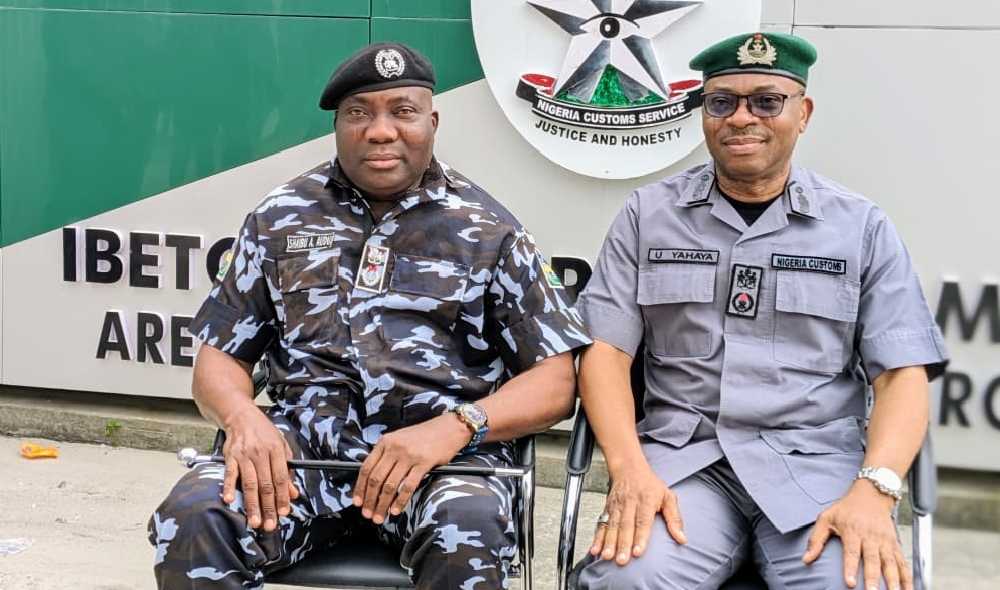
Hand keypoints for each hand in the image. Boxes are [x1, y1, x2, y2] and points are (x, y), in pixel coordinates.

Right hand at [220, 408, 298, 531]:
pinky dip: (228, 488)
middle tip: (269, 524)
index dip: (282, 497)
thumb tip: (293, 493)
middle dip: (268, 507)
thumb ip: (287, 470)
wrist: (241, 416)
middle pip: (265, 484)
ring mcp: (244, 456)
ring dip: (251, 504)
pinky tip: (229, 500)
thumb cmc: (263, 432)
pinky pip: (229, 474)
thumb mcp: (282, 446)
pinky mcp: (230, 457)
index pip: (280, 478)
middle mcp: (260, 453)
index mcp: (276, 450)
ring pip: (249, 483)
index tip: (284, 512)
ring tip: (254, 520)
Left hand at [353, 415, 469, 523]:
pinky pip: (408, 486)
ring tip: (380, 516)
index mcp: (385, 442)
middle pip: (376, 479)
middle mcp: (394, 448)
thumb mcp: (399, 439)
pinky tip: (396, 510)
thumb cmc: (424, 436)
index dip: (359, 487)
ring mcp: (409, 455)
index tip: (357, 502)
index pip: (366, 468)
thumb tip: (374, 479)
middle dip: (369, 500)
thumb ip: (386, 454)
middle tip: (367, 514)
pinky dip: (400, 501)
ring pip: (390, 485)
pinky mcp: (424, 463)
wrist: (448, 428)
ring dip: (382, 504)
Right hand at [591, 464, 685, 564]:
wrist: (628, 467)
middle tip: (621, 560)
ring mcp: (617, 505)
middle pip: (625, 526)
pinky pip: (601, 523)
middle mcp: (630, 503)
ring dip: (608, 542)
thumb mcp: (668, 496)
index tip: (638, 552)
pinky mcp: (607, 508)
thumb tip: (682, 539)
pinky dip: (597, 537)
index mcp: (647, 500)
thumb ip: (675, 518)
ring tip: (607, 556)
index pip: (643, 521)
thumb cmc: (650, 485)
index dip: (640, 537)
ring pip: (611, 525)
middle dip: (622, 544)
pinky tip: (595, 549)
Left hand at [803, 483, 908, 589]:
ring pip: (890, 563)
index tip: (850, 583)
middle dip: (872, 578)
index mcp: (852, 530)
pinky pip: (902, 562)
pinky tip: (908, 589)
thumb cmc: (846, 508)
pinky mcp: (895, 544)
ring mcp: (885, 541)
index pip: (851, 552)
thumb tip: (806, 559)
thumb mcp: (826, 518)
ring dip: (893, 581)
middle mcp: (870, 536)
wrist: (871, 494)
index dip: (850, 568)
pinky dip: (907, 577)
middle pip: (872, 560)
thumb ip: (816, 539)